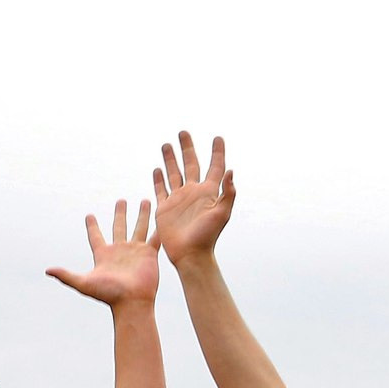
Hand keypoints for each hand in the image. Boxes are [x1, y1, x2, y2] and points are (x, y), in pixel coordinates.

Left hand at [47, 198, 159, 306]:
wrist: (131, 303)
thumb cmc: (109, 295)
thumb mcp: (84, 283)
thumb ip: (66, 275)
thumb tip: (47, 270)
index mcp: (104, 255)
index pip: (95, 236)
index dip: (92, 226)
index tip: (89, 215)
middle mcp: (120, 251)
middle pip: (119, 227)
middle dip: (120, 214)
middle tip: (121, 201)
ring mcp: (135, 252)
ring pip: (139, 227)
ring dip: (141, 215)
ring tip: (144, 200)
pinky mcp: (149, 255)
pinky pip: (155, 237)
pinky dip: (158, 227)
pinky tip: (161, 215)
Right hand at [153, 131, 235, 265]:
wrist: (190, 255)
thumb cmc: (208, 237)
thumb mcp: (222, 214)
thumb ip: (228, 193)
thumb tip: (231, 171)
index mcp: (209, 192)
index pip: (215, 166)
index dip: (217, 152)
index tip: (218, 138)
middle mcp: (194, 192)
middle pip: (190, 164)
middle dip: (187, 148)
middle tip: (183, 132)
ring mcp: (179, 199)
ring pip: (174, 173)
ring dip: (170, 159)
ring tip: (166, 144)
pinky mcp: (165, 208)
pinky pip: (161, 190)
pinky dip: (159, 179)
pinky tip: (157, 169)